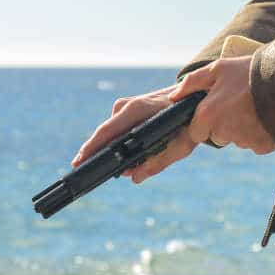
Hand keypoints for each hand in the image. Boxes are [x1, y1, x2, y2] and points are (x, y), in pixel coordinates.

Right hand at [71, 85, 198, 184]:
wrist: (195, 96)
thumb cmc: (189, 120)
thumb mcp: (180, 144)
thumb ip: (158, 162)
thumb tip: (135, 178)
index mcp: (138, 110)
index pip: (107, 131)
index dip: (91, 148)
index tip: (79, 162)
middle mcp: (127, 105)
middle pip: (104, 133)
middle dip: (96, 153)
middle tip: (87, 171)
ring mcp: (126, 105)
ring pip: (110, 133)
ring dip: (109, 150)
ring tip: (114, 170)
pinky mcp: (127, 109)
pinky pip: (116, 129)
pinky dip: (117, 143)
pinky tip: (123, 159)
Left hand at [174, 56, 274, 154]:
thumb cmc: (250, 72)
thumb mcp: (218, 69)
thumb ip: (192, 83)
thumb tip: (173, 96)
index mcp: (208, 115)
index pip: (196, 132)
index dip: (205, 120)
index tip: (217, 107)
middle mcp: (224, 132)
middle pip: (218, 136)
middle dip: (225, 124)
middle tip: (239, 102)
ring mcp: (245, 141)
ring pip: (237, 139)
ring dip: (243, 127)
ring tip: (255, 105)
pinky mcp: (263, 146)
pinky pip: (256, 143)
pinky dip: (259, 132)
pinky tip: (266, 115)